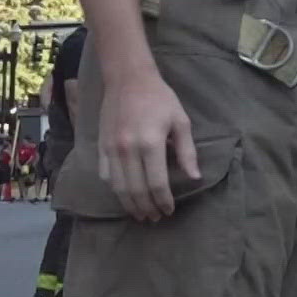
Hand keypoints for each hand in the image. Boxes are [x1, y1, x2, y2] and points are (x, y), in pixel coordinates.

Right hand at [98, 70, 197, 221]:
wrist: (128, 79)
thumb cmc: (159, 98)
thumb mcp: (180, 121)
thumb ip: (186, 151)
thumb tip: (195, 177)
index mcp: (151, 143)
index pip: (156, 183)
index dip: (163, 201)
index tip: (169, 211)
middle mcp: (128, 149)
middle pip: (136, 190)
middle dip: (146, 208)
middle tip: (155, 218)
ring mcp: (111, 149)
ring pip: (118, 187)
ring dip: (129, 204)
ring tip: (140, 214)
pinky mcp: (101, 146)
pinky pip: (105, 175)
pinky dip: (115, 190)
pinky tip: (124, 196)